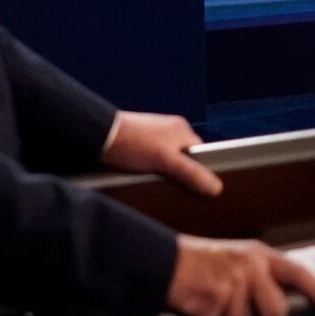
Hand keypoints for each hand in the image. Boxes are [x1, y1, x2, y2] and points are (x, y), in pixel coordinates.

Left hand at [103, 111, 222, 196]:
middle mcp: (170, 128)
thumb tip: (217, 187)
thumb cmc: (132, 145)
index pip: (200, 154)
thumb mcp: (166, 162)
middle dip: (179, 172)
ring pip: (167, 157)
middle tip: (172, 186)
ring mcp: (153, 132)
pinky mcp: (138, 138)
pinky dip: (150, 165)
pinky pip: (152, 155)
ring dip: (162, 169)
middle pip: (184, 157)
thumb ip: (191, 174)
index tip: (195, 187)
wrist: (97, 134)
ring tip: (153, 180)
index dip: (199, 171)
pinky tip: (141, 173)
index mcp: (181, 129)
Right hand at [166, 235, 314, 315]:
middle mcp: (248, 266)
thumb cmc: (194, 265)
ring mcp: (229, 281)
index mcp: (257, 255)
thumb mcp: (232, 260)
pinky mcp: (209, 298)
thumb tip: (273, 315)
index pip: (297, 272)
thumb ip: (255, 278)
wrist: (155, 259)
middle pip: (275, 313)